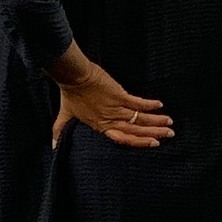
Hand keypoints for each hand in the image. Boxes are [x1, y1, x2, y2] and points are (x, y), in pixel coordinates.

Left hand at [54, 62, 172, 148]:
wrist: (73, 75)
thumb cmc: (69, 93)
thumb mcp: (65, 114)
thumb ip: (60, 129)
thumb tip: (51, 145)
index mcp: (100, 125)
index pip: (123, 138)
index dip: (139, 142)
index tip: (153, 143)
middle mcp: (111, 119)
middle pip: (136, 130)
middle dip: (154, 133)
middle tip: (169, 134)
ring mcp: (116, 107)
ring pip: (140, 118)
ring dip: (156, 120)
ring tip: (169, 122)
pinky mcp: (119, 94)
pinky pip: (137, 102)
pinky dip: (149, 104)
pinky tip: (159, 105)